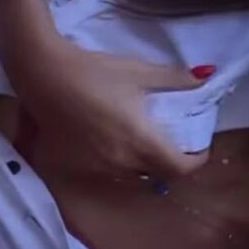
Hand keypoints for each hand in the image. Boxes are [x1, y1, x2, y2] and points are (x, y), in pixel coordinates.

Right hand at [10, 39, 213, 181]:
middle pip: (158, 175)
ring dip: (143, 165)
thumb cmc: (94, 71)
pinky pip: (106, 172)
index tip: (198, 148)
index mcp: (142, 142)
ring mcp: (98, 168)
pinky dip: (117, 163)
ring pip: (132, 176)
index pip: (180, 169)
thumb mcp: (139, 72)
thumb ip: (175, 78)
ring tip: (141, 142)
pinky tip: (111, 142)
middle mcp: (122, 162)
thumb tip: (206, 75)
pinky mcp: (76, 167)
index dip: (195, 162)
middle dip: (170, 162)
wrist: (43, 74)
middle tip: (173, 143)